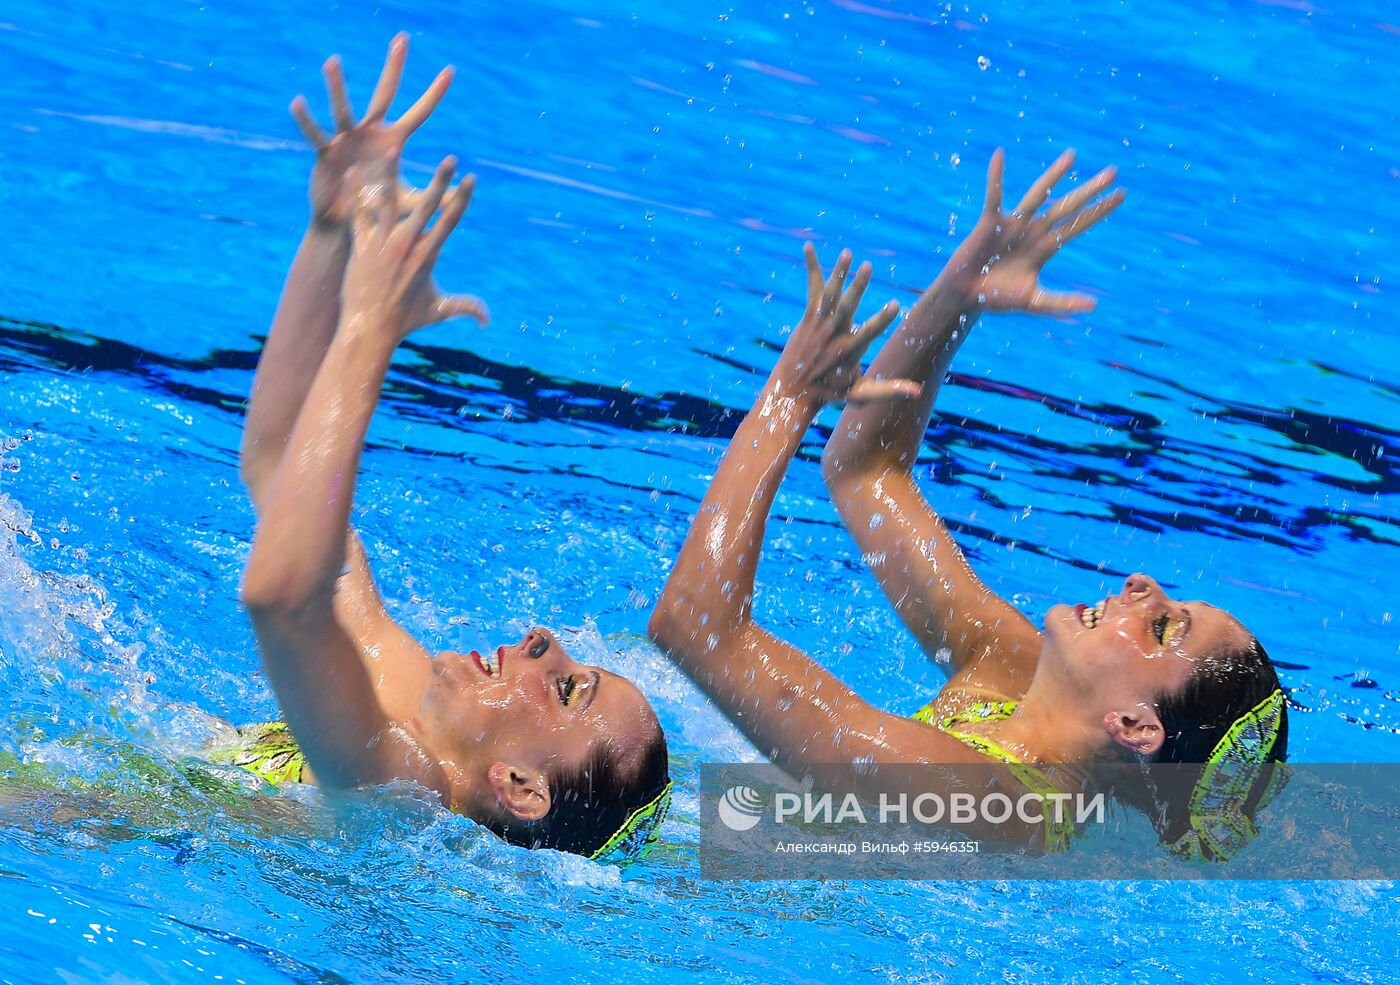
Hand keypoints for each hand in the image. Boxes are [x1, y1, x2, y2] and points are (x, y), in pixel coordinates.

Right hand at [291, 34, 453, 227]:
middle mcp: (371, 132)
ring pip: (343, 108)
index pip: (419, 113)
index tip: (451, 71)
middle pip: (385, 94)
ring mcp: (347, 139)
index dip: (434, 94)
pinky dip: (306, 120)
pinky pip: (315, 133)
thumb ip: (434, 198)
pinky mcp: (326, 152)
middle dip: (394, 67)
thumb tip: (460, 198)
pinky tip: (298, 102)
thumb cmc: (377, 208)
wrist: (346, 222)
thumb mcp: (408, 203)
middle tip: (402, 39)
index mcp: (393, 140)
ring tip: (333, 61)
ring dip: (338, 86)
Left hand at [341, 157, 487, 341]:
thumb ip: (465, 307)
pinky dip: (356, 195)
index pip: (450, 221)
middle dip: (441, 181)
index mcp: (428, 256)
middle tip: (450, 158)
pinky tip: (354, 174)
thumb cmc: (405, 321)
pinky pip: (358, 215)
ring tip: (394, 150)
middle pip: (427, 207)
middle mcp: (407, 245)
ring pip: (389, 203)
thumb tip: (488, 319)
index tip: (471, 178)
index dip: (462, 198)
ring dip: (393, 175)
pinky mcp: (361, 246)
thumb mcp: (438, 311)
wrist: (370, 329)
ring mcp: (383, 244)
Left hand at [774, 244, 918, 405]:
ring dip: (840, 272)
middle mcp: (833, 335)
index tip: (895, 305)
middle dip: (858, 287)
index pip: (870, 332)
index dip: (883, 319)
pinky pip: (812, 289)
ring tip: (847, 253)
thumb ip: (888, 390)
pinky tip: (808, 247)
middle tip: (868, 266)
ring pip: (830, 295)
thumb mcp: (860, 395)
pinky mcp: (808, 317)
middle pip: (847, 307)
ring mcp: (819, 325)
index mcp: (849, 351)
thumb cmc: (830, 393)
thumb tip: (917, 392)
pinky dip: (812, 268)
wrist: (793, 391)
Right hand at [940, 149, 1123, 314]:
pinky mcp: (990, 221)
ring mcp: (1013, 223)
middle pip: (1066, 206)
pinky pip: (994, 195)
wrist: (965, 296)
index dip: (1099, 211)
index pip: (1078, 225)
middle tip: (1113, 171)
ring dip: (1055, 175)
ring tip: (1072, 155)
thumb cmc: (996, 298)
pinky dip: (996, 177)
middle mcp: (1034, 231)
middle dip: (1089, 190)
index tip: (1121, 195)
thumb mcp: (1033, 301)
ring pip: (1039, 195)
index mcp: (1046, 248)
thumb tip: (1093, 306)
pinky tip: (1000, 155)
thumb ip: (1061, 302)